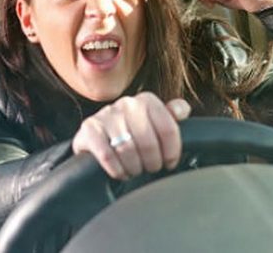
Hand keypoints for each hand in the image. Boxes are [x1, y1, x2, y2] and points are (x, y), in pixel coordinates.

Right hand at [72, 92, 190, 179]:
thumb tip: (182, 110)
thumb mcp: (153, 123)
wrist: (96, 137)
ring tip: (136, 170)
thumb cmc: (131, 132)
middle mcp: (127, 104)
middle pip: (149, 142)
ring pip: (128, 150)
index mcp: (147, 100)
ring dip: (134, 167)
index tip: (170, 163)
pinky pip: (108, 156)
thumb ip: (171, 116)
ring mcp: (106, 115)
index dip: (172, 152)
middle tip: (151, 168)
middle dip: (152, 162)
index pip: (168, 129)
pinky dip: (117, 170)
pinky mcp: (89, 130)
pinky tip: (121, 172)